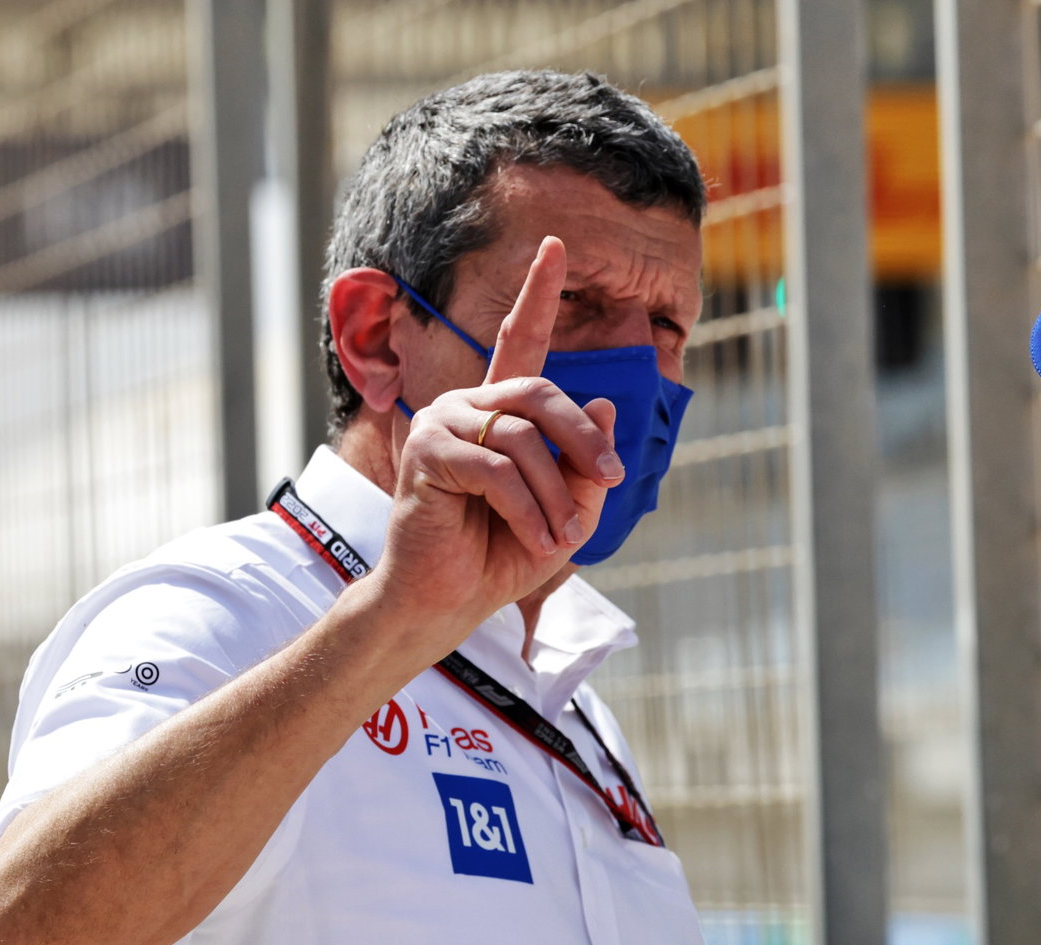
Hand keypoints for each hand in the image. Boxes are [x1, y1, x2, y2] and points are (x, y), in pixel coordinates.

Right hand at [373, 236, 622, 626]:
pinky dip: (528, 510)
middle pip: (542, 393)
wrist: (448, 602)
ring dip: (555, 494)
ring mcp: (443, 423)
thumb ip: (587, 464)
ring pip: (524, 438)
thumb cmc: (503, 554)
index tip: (557, 246)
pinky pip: (497, 469)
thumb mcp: (568, 511)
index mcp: (501, 411)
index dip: (537, 294)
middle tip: (612, 480)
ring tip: (560, 536)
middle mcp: (468, 405)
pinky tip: (538, 541)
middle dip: (585, 438)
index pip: (519, 341)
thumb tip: (602, 401)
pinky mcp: (427, 453)